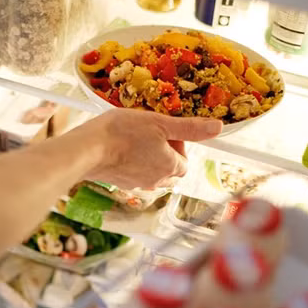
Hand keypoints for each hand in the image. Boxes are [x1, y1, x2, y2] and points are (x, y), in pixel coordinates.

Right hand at [74, 109, 222, 188]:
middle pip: (170, 169)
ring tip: (134, 140)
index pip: (184, 160)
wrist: (89, 149)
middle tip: (149, 134)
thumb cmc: (123, 134)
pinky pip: (134, 174)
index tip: (163, 131)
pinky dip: (132, 163)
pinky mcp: (121, 183)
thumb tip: (218, 128)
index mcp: (171, 167)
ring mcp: (137, 184)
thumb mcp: (160, 123)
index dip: (177, 143)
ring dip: (148, 158)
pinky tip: (121, 149)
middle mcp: (157, 180)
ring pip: (152, 172)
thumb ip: (190, 128)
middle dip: (164, 153)